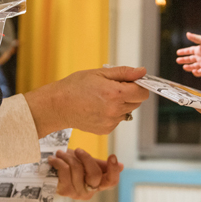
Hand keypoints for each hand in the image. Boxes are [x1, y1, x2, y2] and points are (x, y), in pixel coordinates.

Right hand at [25, 65, 148, 136]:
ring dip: (121, 105)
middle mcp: (115, 110)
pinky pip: (117, 120)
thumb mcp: (99, 73)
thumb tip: (142, 72)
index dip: (139, 85)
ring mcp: (111, 122)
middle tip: (112, 88)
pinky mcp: (106, 130)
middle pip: (137, 102)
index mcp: (116, 94)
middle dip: (130, 94)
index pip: (143, 92)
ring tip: (102, 99)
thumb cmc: (75, 86)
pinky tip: (97, 108)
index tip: (132, 82)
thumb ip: (124, 72)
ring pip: (127, 112)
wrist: (58, 106)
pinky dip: (112, 114)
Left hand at [49, 148, 123, 199]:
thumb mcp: (86, 163)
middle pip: (94, 175)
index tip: (112, 156)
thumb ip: (100, 164)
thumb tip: (122, 166)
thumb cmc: (70, 166)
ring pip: (77, 170)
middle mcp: (90, 191)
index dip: (113, 170)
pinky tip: (54, 159)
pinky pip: (64, 172)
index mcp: (98, 184)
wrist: (48, 172)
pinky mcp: (64, 191)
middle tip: (78, 150)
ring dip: (67, 158)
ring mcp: (77, 193)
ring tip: (60, 153)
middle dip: (86, 158)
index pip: (111, 181)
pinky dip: (58, 162)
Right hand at [175, 33, 200, 75]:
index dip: (183, 52)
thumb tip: (187, 34)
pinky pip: (200, 72)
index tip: (177, 52)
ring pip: (193, 66)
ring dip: (189, 67)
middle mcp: (199, 56)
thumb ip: (195, 38)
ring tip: (184, 67)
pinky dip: (197, 73)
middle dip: (183, 60)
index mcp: (198, 50)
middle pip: (189, 59)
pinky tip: (194, 71)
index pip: (188, 51)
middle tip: (178, 60)